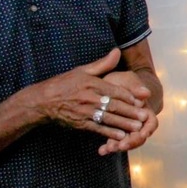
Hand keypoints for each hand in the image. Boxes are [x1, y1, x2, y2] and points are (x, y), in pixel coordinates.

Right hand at [33, 50, 149, 146]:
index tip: (143, 99)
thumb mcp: (82, 70)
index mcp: (91, 84)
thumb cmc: (64, 83)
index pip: (114, 90)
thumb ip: (103, 64)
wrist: (42, 101)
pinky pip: (97, 129)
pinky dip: (109, 133)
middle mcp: (89, 98)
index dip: (129, 95)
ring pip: (107, 118)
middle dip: (131, 111)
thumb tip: (117, 51)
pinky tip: (120, 136)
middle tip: (145, 116)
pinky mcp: (79, 123)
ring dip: (123, 123)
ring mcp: (84, 112)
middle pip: (113, 105)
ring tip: (137, 127)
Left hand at [98, 70, 159, 154]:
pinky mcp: (115, 131)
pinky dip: (108, 147)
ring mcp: (126, 128)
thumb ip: (135, 87)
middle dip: (131, 142)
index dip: (148, 129)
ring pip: (126, 141)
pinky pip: (114, 141)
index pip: (151, 123)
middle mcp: (137, 122)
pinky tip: (101, 151)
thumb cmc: (121, 82)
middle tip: (121, 146)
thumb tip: (146, 93)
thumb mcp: (127, 80)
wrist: (109, 85)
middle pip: (139, 136)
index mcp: (144, 110)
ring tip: (108, 149)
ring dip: (118, 146)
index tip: (143, 134)